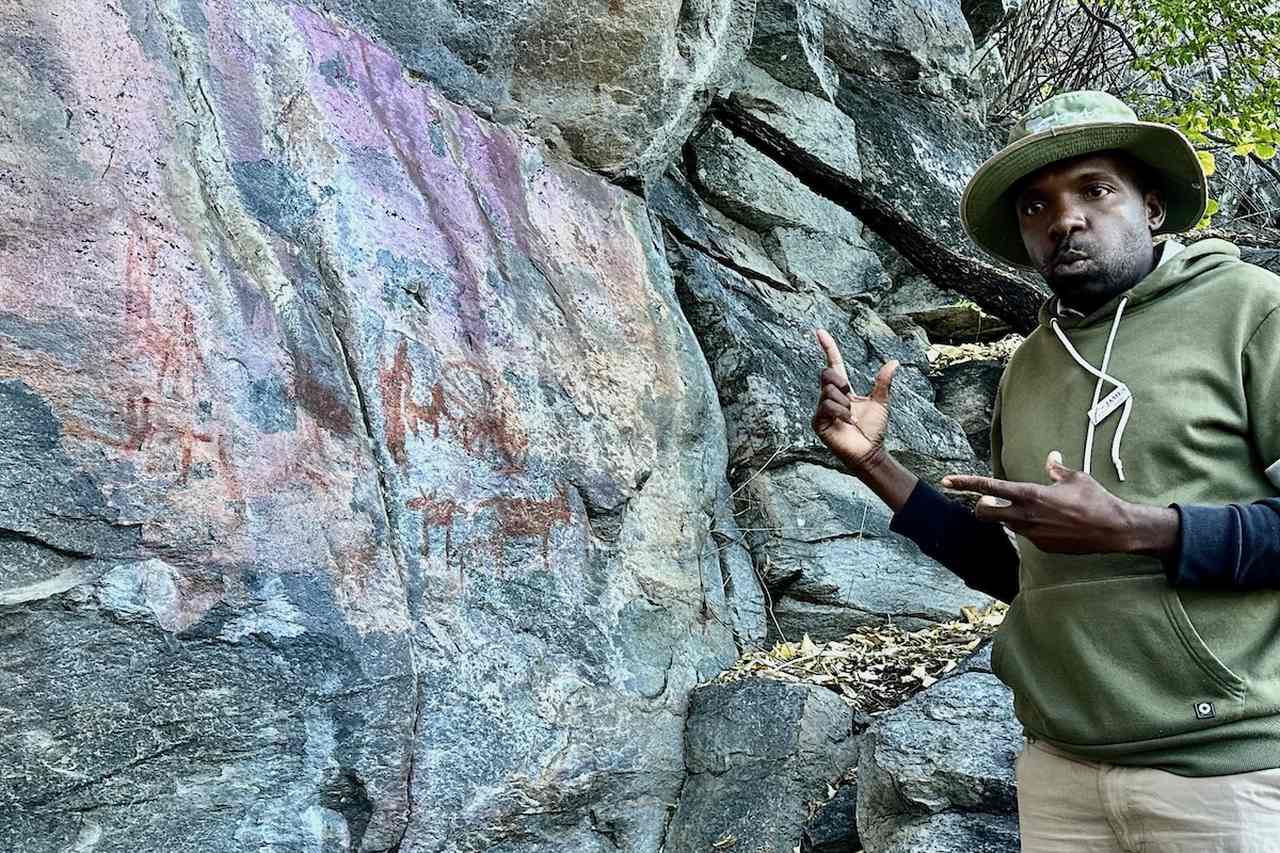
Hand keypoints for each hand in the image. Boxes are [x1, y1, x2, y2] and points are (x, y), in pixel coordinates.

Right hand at [811, 328, 898, 472]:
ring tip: (851, 418)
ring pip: (828, 392)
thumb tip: (893, 362)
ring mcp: (822, 409)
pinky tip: (847, 423)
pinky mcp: (818, 421)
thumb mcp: (881, 402)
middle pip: (827, 374)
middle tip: (850, 398)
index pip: (833, 363)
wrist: (869, 452)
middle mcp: (829, 396)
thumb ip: (883, 383)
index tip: (820, 331)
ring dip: (845, 405)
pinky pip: (826, 406)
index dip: (828, 347)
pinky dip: (841, 414)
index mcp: (843, 390)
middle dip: (841, 383)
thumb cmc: (874, 430)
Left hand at [942, 451, 1178, 556]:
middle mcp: (1026, 516)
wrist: (1114, 530)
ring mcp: (1032, 534)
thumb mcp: (1076, 478)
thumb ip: (1057, 469)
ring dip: (1009, 515)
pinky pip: (1026, 534)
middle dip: (980, 506)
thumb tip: (1050, 459)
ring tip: (1032, 508)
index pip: (989, 487)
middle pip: (985, 513)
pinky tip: (1050, 522)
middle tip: (988, 500)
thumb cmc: (1096, 500)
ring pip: (1007, 524)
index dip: (966, 483)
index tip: (947, 481)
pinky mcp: (1042, 547)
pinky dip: (1029, 526)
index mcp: (1031, 495)